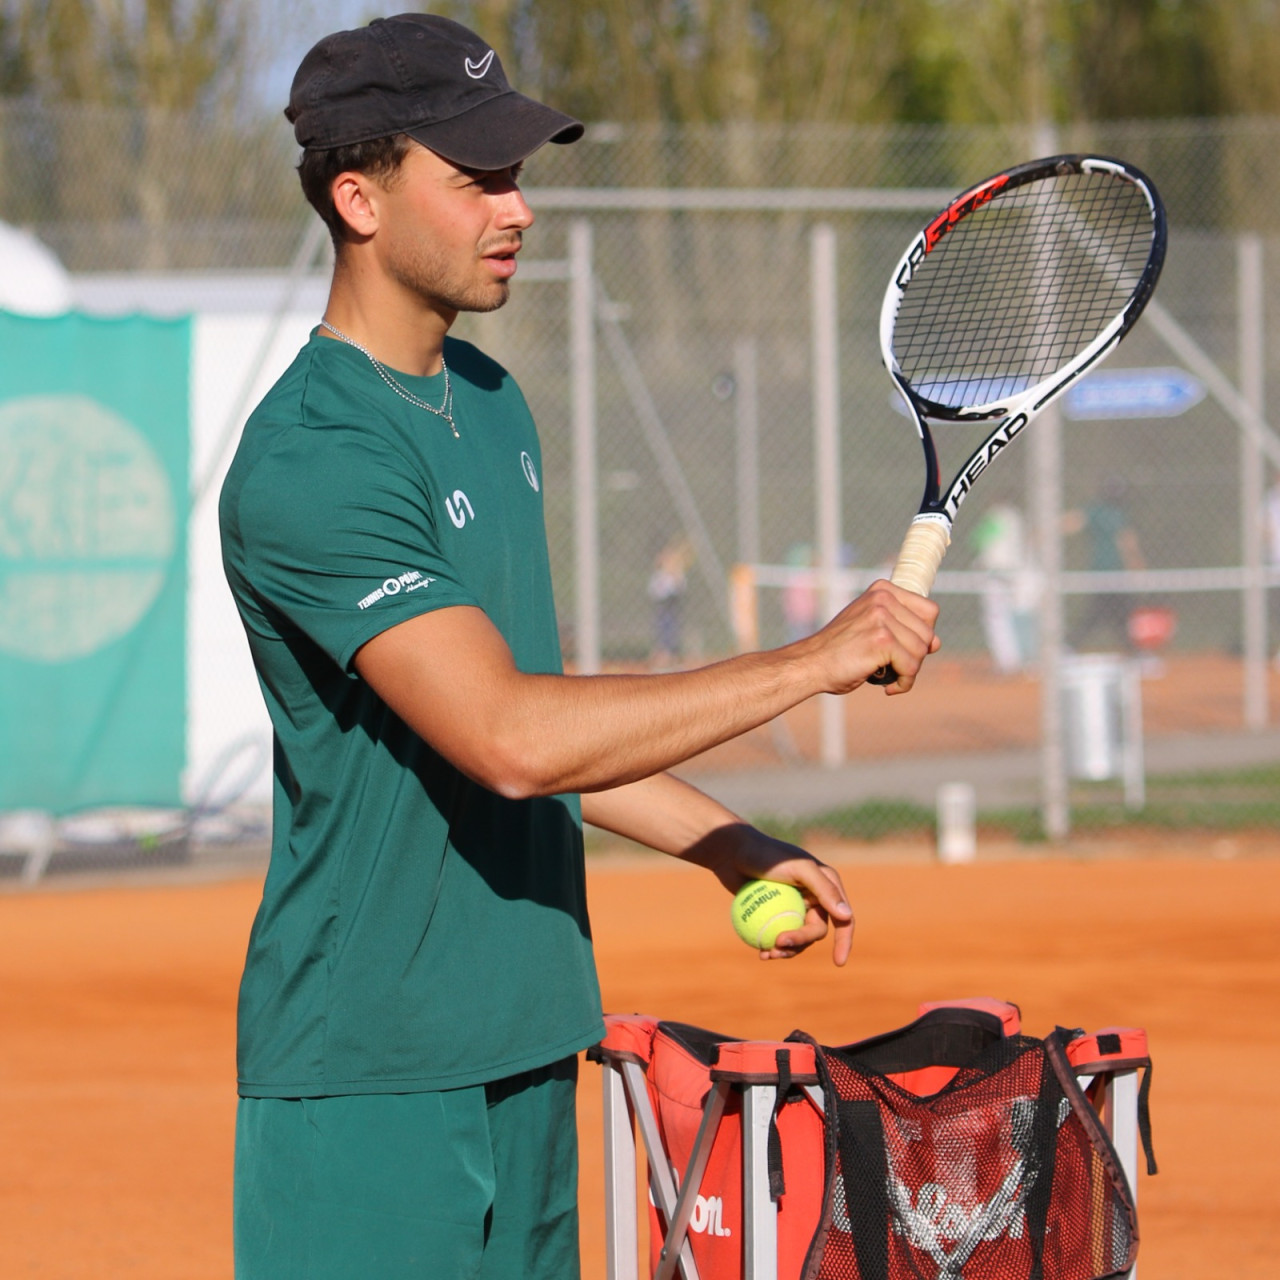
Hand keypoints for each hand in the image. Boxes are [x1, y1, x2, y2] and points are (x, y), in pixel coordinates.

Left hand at [690, 824, 854, 964]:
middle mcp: (814, 897)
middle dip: (800, 943)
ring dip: (786, 950)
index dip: (844, 941)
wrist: (732, 852)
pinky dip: (771, 946)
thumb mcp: (799, 868)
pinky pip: (777, 935)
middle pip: (815, 931)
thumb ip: (824, 889)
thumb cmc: (767, 855)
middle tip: (778, 943)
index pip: (843, 918)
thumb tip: (847, 916)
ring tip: (768, 953)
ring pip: (797, 938)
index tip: (837, 962)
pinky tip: (761, 954)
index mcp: (827, 885)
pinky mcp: (774, 912)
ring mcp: (793, 906)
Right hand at [801, 579, 939, 694]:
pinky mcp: (881, 641)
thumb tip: (936, 643)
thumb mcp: (872, 629)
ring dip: (908, 671)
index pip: (929, 611)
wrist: (810, 664)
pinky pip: (911, 668)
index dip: (922, 635)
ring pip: (921, 652)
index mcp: (882, 590)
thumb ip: (903, 630)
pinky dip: (903, 683)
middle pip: (928, 634)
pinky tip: (887, 687)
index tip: (903, 648)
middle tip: (891, 666)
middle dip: (914, 656)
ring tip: (886, 675)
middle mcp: (883, 599)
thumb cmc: (840, 650)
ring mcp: (882, 618)